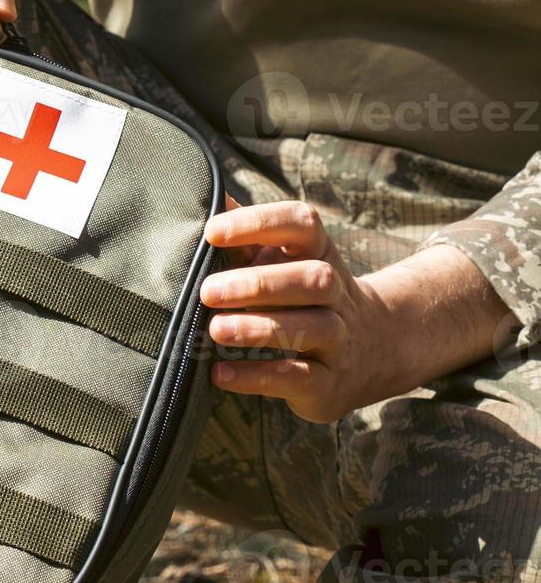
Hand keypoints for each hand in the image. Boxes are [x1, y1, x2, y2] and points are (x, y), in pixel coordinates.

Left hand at [200, 201, 512, 422]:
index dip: (260, 223)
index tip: (213, 231)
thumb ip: (248, 238)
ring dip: (260, 328)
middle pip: (310, 279)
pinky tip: (220, 373)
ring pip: (310, 328)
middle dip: (258, 284)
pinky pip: (298, 378)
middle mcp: (337, 294)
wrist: (377, 349)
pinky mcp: (328, 383)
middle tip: (207, 291)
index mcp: (320, 255)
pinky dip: (257, 376)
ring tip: (216, 330)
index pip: (303, 224)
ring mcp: (338, 340)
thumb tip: (205, 199)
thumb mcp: (285, 262)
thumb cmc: (307, 297)